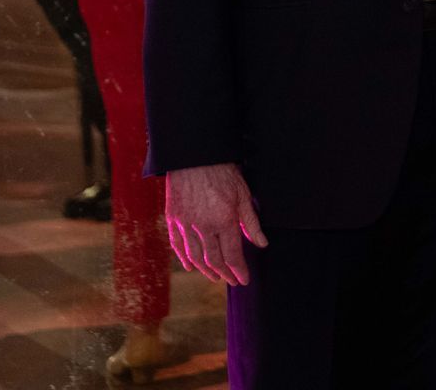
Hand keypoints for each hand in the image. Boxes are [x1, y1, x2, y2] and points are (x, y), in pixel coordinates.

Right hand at [165, 162, 266, 285]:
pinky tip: (191, 266)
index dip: (239, 270)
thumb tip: (262, 244)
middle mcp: (203, 226)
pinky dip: (184, 258)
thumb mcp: (243, 195)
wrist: (194, 155)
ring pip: (194, 257)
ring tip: (215, 277)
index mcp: (224, 220)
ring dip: (205, 270)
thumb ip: (251, 222)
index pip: (233, 254)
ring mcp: (185, 223)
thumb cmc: (222, 172)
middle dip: (224, 274)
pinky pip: (177, 245)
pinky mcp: (173, 218)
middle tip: (232, 281)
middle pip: (213, 260)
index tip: (244, 279)